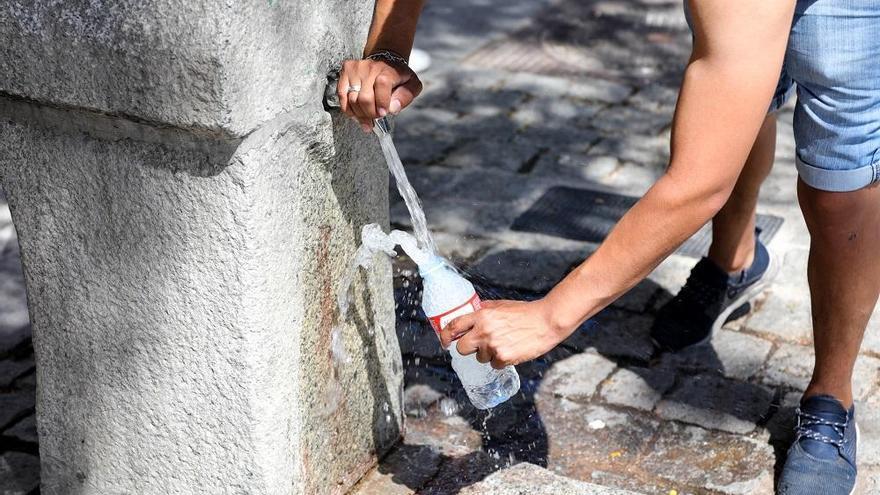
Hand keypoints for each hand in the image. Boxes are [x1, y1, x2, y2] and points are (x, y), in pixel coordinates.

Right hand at [336, 58, 421, 131]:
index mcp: (388, 71)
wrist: (385, 60)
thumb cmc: (398, 77)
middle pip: (364, 98)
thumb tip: (392, 108)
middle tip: (375, 118)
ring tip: (367, 119)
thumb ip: (405, 97)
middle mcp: (370, 67)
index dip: (382, 103)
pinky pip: (342, 96)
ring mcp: (356, 68)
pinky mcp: (346, 70)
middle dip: (370, 113)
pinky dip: (348, 109)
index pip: (382, 85)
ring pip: (352, 100)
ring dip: (359, 114)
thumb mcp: (412, 85)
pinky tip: (357, 113)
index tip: (383, 113)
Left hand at [439, 299, 566, 368]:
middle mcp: (484, 330)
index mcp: (482, 315)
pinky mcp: (504, 357)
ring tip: (504, 344)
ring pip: (479, 358)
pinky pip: (494, 364)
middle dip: (467, 348)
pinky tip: (512, 350)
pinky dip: (501, 360)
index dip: (445, 336)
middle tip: (478, 346)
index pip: (454, 326)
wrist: (546, 321)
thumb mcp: (501, 305)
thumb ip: (484, 310)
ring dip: (488, 354)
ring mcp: (493, 345)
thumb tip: (471, 315)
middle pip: (461, 348)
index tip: (444, 342)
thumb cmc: (525, 313)